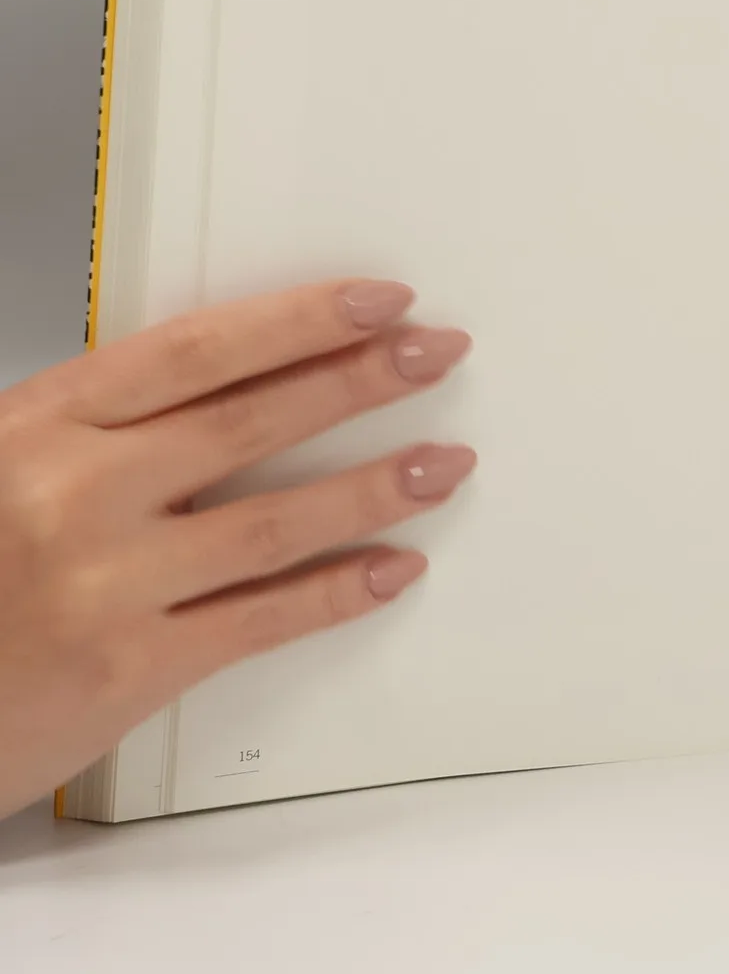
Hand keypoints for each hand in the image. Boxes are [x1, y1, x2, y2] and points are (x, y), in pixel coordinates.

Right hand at [0, 280, 474, 819]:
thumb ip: (92, 425)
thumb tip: (221, 380)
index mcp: (39, 423)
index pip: (201, 350)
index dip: (301, 320)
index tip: (376, 301)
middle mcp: (75, 493)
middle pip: (255, 418)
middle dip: (364, 379)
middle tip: (439, 353)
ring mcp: (105, 584)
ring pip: (275, 521)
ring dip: (377, 487)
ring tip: (444, 463)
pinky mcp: (125, 671)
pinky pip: (259, 622)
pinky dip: (338, 593)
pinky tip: (393, 570)